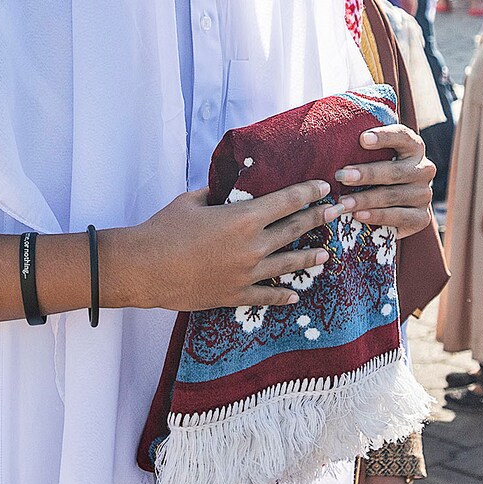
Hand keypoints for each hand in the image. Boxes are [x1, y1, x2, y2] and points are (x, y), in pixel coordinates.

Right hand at [109, 181, 337, 310]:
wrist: (144, 269)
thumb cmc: (163, 229)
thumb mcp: (190, 201)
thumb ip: (214, 195)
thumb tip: (225, 190)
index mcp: (243, 218)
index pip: (286, 201)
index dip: (308, 192)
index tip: (324, 187)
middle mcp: (252, 246)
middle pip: (294, 230)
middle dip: (318, 219)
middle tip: (338, 213)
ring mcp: (246, 274)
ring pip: (287, 265)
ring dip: (309, 258)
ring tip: (326, 256)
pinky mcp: (234, 295)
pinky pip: (266, 296)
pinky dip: (282, 296)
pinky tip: (295, 296)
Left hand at [335, 123, 435, 235]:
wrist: (395, 209)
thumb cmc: (376, 176)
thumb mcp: (373, 158)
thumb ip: (362, 150)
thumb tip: (332, 139)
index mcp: (413, 147)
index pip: (402, 136)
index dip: (384, 137)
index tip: (362, 139)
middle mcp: (424, 169)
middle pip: (395, 171)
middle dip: (366, 174)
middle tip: (341, 176)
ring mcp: (425, 195)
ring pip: (393, 196)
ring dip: (365, 199)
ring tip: (343, 202)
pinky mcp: (422, 218)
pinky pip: (399, 217)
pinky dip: (377, 216)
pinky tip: (359, 215)